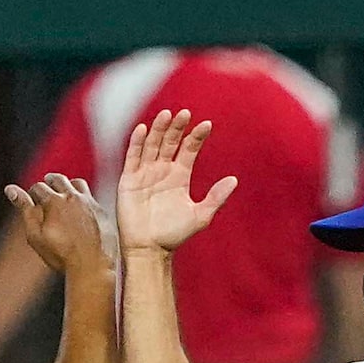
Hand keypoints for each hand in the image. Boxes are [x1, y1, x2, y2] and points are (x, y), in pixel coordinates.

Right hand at [7, 172, 110, 276]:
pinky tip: (82, 206)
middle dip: (50, 182)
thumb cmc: (61, 255)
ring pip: (77, 183)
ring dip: (68, 185)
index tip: (32, 197)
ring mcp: (90, 202)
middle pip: (58, 180)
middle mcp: (73, 197)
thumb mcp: (35, 235)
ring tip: (65, 191)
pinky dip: (83, 198)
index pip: (38, 187)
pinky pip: (91, 197)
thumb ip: (24, 209)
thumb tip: (10, 189)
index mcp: (53, 201)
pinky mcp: (102, 211)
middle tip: (47, 184)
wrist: (93, 267)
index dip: (33, 193)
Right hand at [115, 109, 235, 254]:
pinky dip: (136, 143)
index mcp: (180, 176)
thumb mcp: (200, 216)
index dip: (197, 137)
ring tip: (166, 114)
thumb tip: (234, 180)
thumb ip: (215, 197)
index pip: (189, 149)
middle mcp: (163, 171)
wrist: (149, 249)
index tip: (206, 125)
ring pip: (152, 145)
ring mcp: (145, 173)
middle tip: (185, 113)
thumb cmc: (174, 235)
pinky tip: (142, 129)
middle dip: (177, 127)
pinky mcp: (129, 180)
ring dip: (159, 129)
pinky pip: (132, 157)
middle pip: (170, 142)